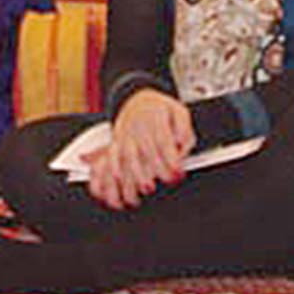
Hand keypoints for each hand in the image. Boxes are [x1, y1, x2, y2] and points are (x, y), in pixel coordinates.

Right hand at [87, 89, 195, 210]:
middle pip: (144, 152)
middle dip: (154, 171)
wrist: (135, 99)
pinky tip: (118, 191)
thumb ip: (184, 129)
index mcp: (155, 120)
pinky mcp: (115, 146)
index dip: (171, 159)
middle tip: (163, 182)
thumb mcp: (178, 111)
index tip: (178, 173)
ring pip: (125, 160)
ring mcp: (124, 138)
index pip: (163, 141)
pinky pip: (108, 162)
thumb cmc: (160, 110)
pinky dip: (111, 178)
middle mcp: (137, 130)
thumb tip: (183, 145)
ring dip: (133, 179)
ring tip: (142, 193)